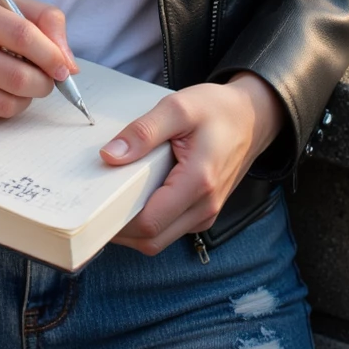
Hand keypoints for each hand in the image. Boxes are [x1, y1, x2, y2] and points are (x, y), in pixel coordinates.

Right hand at [0, 0, 78, 121]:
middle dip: (44, 83)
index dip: (52, 55)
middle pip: (20, 77)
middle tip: (46, 78)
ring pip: (9, 103)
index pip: (23, 36)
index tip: (64, 67)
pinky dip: (4, 105)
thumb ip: (42, 19)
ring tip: (20, 81)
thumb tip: (69, 64)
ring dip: (26, 97)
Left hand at [100, 73, 287, 254]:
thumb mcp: (178, 107)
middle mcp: (205, 206)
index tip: (95, 202)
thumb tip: (110, 155)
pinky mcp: (203, 212)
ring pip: (160, 240)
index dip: (118, 220)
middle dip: (121, 229)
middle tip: (97, 203)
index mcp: (198, 182)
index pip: (150, 223)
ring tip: (114, 197)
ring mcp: (206, 213)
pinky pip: (170, 229)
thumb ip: (143, 132)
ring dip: (134, 228)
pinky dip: (149, 222)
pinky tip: (136, 196)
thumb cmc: (217, 110)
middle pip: (152, 240)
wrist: (252, 116)